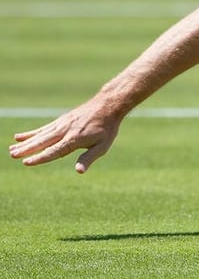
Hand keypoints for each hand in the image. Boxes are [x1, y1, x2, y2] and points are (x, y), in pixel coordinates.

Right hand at [8, 99, 122, 172]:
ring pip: (40, 135)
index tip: (26, 162)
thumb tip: (79, 171)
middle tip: (12, 155)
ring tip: (11, 149)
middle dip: (27, 150)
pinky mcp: (61, 121)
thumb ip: (88, 158)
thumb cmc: (107, 128)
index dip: (40, 158)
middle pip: (42, 142)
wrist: (107, 106)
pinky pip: (43, 128)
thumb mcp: (102, 146)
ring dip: (25, 142)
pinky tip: (20, 137)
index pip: (54, 151)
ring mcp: (61, 124)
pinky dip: (31, 133)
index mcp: (74, 139)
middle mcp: (64, 131)